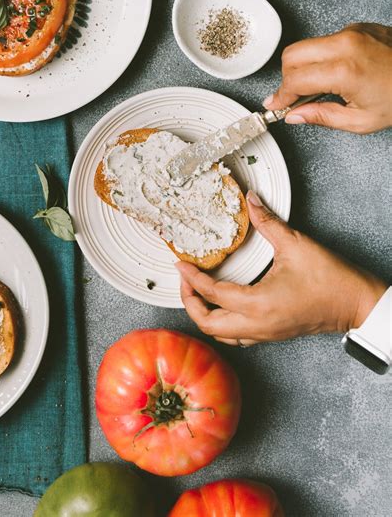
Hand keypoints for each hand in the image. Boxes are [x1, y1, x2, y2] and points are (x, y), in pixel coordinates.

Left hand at [178, 191, 386, 345]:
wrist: (356, 304)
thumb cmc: (331, 279)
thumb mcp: (295, 244)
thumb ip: (267, 221)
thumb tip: (250, 200)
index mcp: (258, 304)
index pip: (211, 293)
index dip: (191, 277)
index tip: (181, 263)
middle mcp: (256, 325)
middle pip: (207, 324)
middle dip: (190, 301)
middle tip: (186, 278)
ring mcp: (263, 334)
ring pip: (219, 334)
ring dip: (203, 315)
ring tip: (198, 291)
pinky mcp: (271, 334)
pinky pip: (235, 337)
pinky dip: (220, 323)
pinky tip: (222, 303)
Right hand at [263, 23, 391, 133]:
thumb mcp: (361, 120)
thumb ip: (321, 117)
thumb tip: (295, 115)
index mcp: (344, 70)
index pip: (294, 80)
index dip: (281, 96)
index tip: (276, 105)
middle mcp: (345, 44)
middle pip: (292, 55)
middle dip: (287, 77)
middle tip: (292, 96)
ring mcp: (352, 32)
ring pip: (308, 45)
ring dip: (304, 66)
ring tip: (317, 88)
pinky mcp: (358, 27)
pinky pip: (327, 40)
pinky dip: (323, 57)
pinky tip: (337, 74)